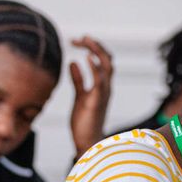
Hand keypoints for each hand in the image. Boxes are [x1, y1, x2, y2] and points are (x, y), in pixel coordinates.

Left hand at [69, 35, 113, 156]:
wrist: (87, 143)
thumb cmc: (84, 122)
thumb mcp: (79, 96)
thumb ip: (77, 79)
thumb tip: (73, 62)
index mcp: (103, 86)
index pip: (104, 61)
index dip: (94, 48)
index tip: (79, 41)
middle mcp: (106, 88)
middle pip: (108, 60)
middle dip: (96, 46)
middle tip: (82, 37)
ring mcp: (103, 94)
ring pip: (107, 66)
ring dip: (96, 51)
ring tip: (85, 41)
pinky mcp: (96, 101)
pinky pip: (99, 81)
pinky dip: (95, 67)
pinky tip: (86, 57)